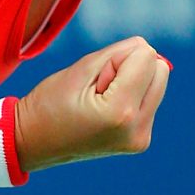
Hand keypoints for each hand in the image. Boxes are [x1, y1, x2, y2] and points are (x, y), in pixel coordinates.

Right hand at [15, 36, 169, 171]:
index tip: (95, 77)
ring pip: (157, 84)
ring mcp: (141, 138)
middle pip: (160, 71)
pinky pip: (149, 100)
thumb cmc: (49, 102)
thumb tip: (150, 52)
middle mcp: (137, 129)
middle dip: (131, 68)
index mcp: (120, 111)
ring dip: (132, 82)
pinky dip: (131, 96)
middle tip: (98, 87)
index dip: (118, 57)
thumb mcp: (81, 68)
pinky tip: (104, 109)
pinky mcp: (140, 141)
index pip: (147, 57)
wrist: (34, 141)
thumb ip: (119, 53)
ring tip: (100, 99)